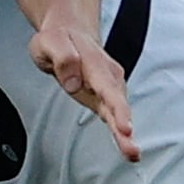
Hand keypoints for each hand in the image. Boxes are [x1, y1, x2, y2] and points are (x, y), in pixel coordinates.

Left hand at [30, 19, 137, 159]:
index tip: (125, 126)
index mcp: (94, 62)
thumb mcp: (50, 42)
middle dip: (125, 126)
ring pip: (118, 112)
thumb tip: (73, 82)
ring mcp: (107, 87)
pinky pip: (113, 116)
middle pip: (118, 103)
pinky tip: (127, 146)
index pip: (108, 87)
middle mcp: (107, 76)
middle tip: (132, 148)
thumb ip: (63, 57)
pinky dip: (121, 132)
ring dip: (126, 134)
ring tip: (132, 153)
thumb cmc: (59, 38)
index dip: (118, 108)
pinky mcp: (103, 98)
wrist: (68, 31)